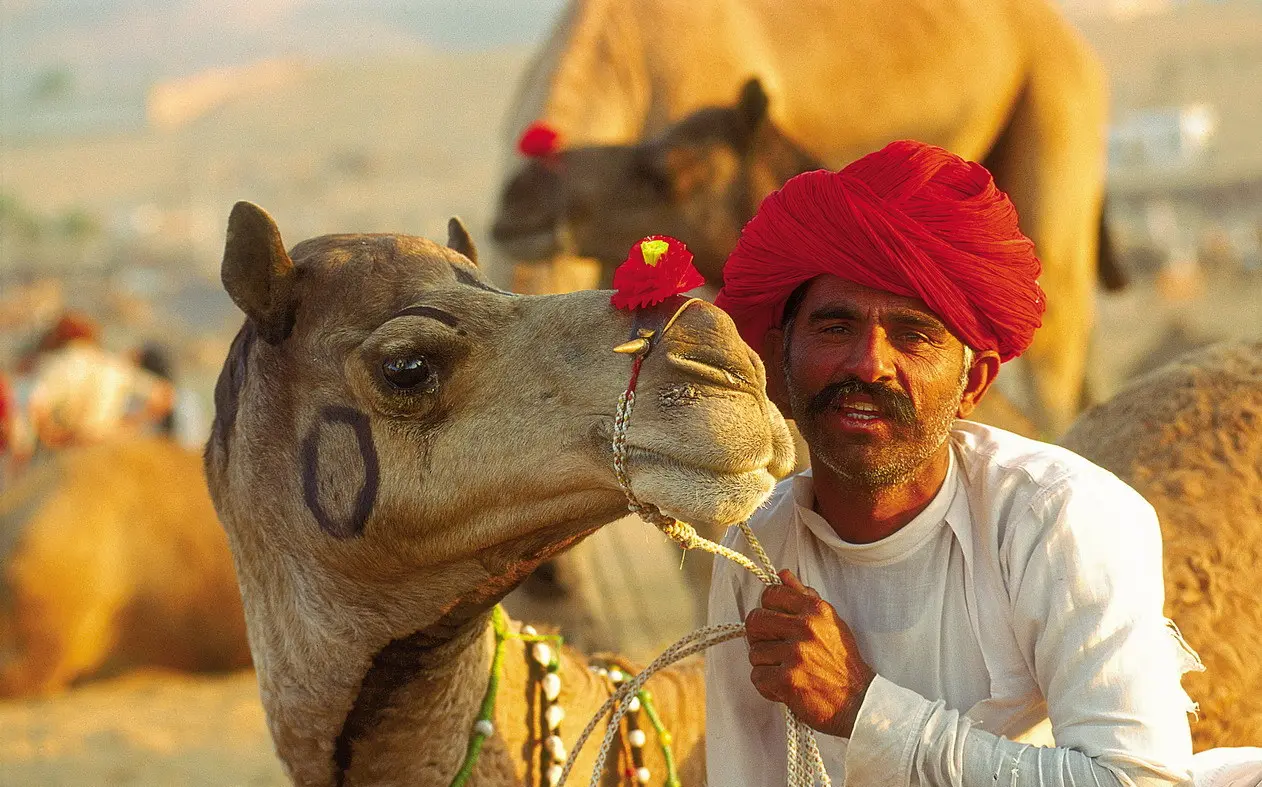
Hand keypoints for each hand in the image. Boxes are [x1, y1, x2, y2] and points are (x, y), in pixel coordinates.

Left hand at [744, 569, 875, 737]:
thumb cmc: (842, 662)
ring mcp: (796, 654)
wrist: (858, 701)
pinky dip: (767, 685)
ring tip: (785, 670)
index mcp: (815, 610)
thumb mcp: (830, 622)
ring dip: (765, 664)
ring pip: (754, 651)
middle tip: (773, 648)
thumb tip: (782, 574)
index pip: (771, 594)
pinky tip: (784, 686)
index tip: (774, 622)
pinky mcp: (787, 680)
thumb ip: (804, 596)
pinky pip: (757, 676)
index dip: (767, 609)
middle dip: (759, 637)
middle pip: (755, 621)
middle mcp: (806, 628)